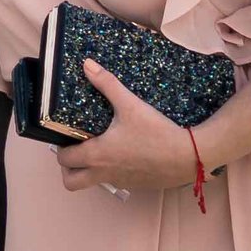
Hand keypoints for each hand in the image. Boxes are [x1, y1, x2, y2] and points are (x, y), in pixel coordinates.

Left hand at [55, 64, 204, 200]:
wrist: (189, 156)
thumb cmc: (156, 132)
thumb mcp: (130, 105)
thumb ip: (107, 84)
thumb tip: (87, 64)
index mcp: (97, 155)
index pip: (64, 160)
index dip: (61, 148)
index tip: (67, 135)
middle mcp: (104, 173)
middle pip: (71, 181)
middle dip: (69, 168)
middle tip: (77, 149)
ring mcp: (120, 182)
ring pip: (93, 183)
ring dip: (90, 170)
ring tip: (100, 148)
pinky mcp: (136, 185)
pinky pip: (115, 182)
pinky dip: (112, 171)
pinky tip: (125, 153)